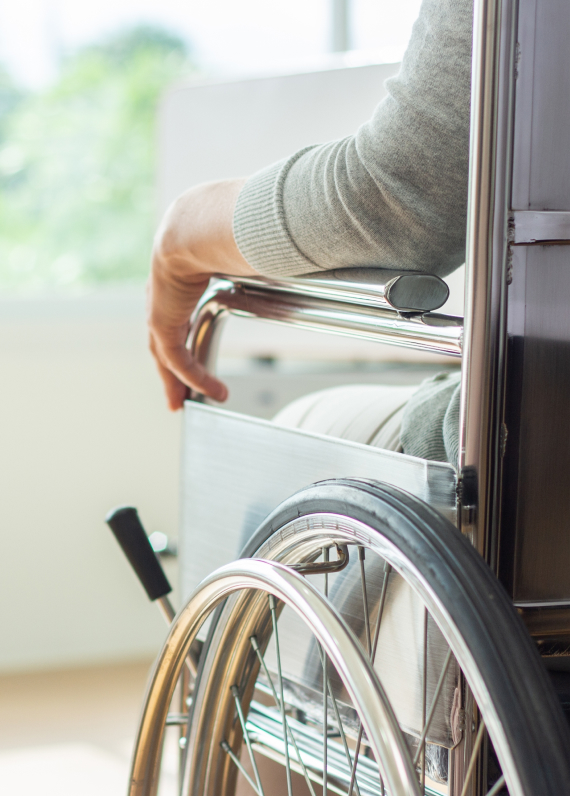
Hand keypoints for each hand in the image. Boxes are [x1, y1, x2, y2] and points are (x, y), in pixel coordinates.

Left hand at [148, 179, 258, 409]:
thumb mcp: (246, 245)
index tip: (192, 346)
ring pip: (165, 355)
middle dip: (170, 365)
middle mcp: (166, 292)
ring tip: (183, 403)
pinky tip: (215, 393)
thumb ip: (264, 253)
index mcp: (181, 271)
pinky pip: (179, 360)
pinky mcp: (161, 323)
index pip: (179, 307)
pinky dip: (197, 378)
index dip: (185, 329)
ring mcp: (160, 309)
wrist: (196, 224)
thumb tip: (300, 247)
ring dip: (176, 381)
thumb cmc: (226, 224)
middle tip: (176, 390)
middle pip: (166, 337)